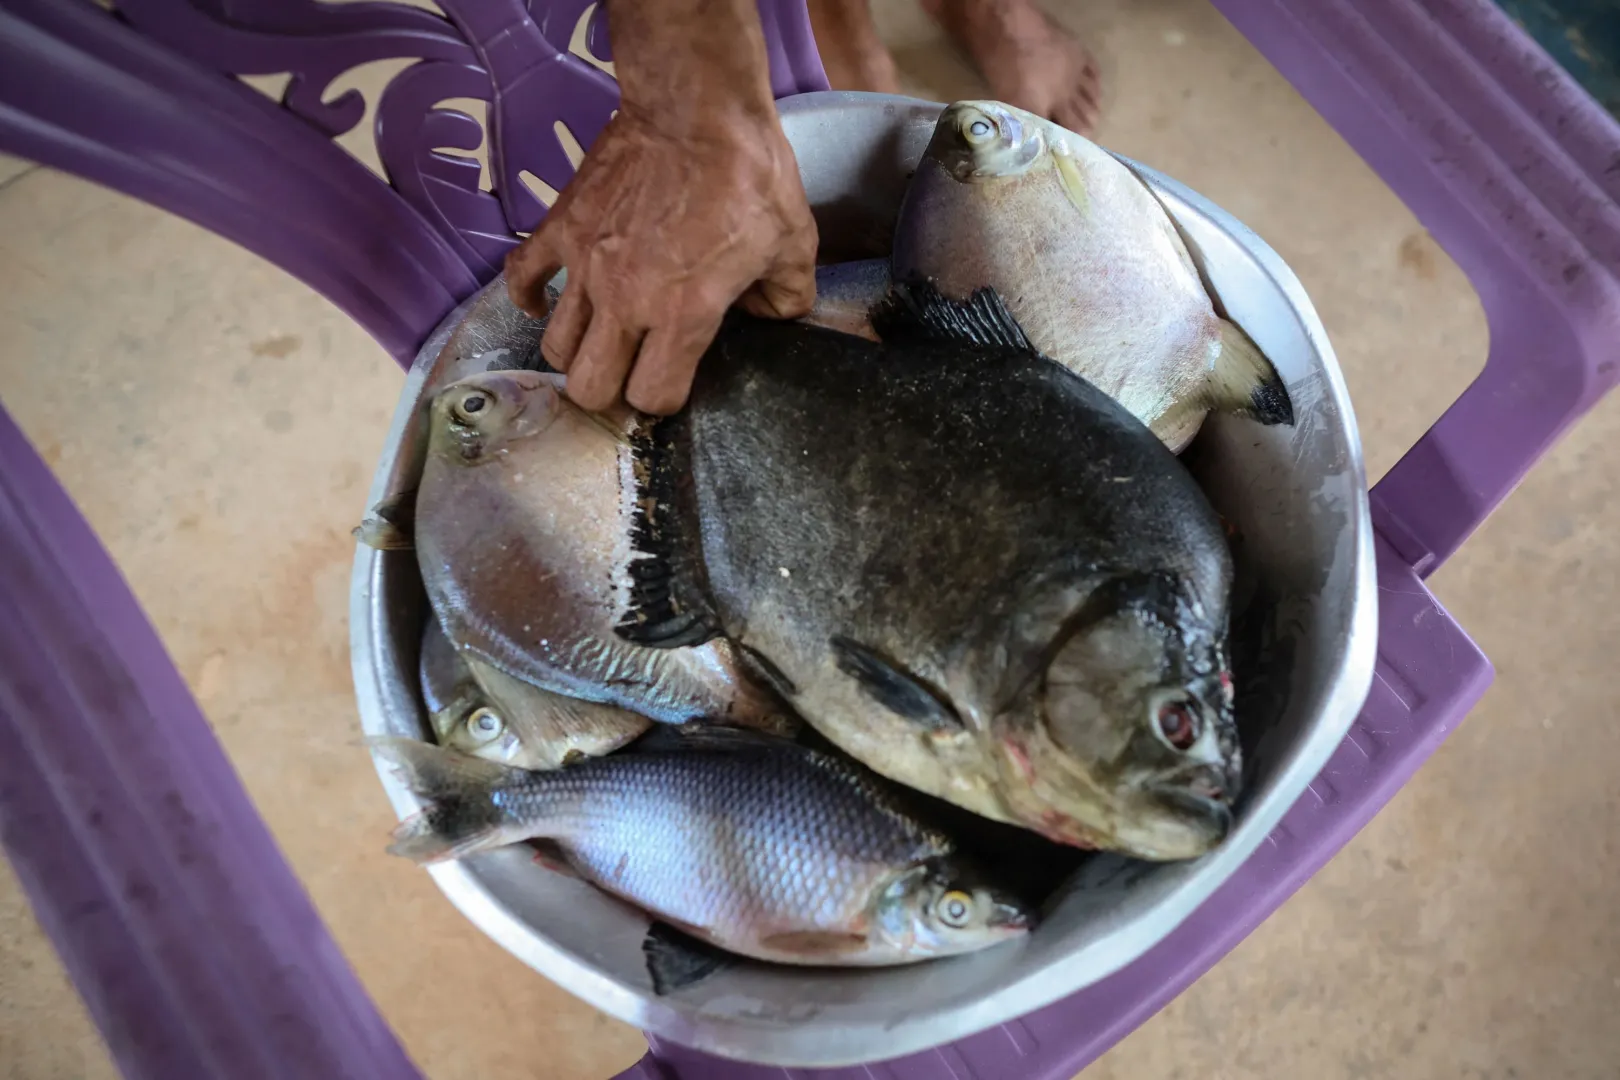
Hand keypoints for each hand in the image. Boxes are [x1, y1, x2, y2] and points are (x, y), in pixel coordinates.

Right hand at [505, 106, 817, 414]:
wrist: (696, 107)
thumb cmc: (749, 174)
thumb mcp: (793, 244)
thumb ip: (787, 298)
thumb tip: (772, 316)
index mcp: (682, 314)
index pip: (652, 397)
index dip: (664, 398)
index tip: (673, 381)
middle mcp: (624, 301)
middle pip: (590, 388)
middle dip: (612, 391)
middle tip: (629, 371)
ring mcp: (584, 265)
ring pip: (555, 347)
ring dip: (577, 352)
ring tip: (599, 339)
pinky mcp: (560, 228)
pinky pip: (521, 278)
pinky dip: (529, 297)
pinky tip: (547, 301)